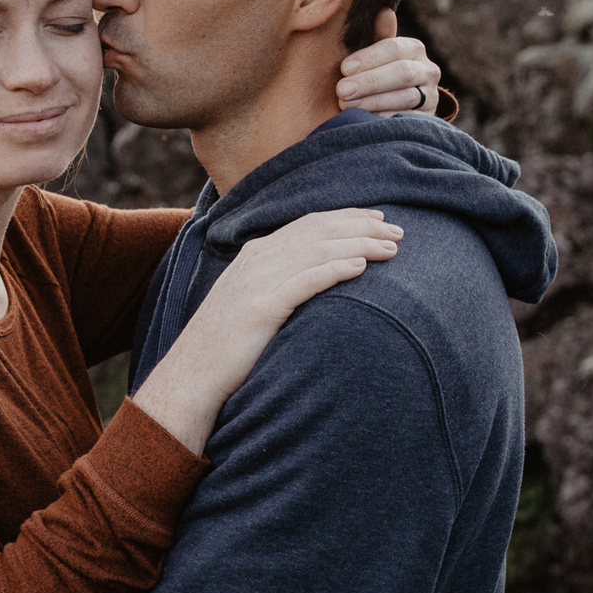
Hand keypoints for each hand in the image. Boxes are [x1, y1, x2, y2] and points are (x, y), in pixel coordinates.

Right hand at [126, 209, 402, 451]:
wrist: (192, 376)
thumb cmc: (227, 345)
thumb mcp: (251, 302)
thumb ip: (278, 282)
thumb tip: (314, 277)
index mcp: (256, 254)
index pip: (309, 224)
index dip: (347, 217)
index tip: (379, 218)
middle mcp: (257, 260)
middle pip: (319, 231)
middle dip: (362, 227)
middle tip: (399, 231)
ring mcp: (257, 282)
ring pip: (317, 252)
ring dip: (359, 246)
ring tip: (391, 248)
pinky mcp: (260, 308)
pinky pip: (304, 282)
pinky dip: (333, 270)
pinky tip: (359, 268)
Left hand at [336, 10, 444, 115]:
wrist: (399, 105)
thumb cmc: (379, 72)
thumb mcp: (375, 54)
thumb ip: (377, 36)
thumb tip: (383, 11)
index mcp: (414, 48)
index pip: (394, 48)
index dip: (369, 58)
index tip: (344, 68)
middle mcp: (428, 70)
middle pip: (402, 73)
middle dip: (369, 82)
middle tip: (342, 90)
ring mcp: (431, 95)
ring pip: (405, 97)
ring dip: (373, 102)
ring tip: (347, 105)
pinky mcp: (428, 118)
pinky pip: (407, 119)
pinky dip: (383, 119)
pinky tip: (363, 120)